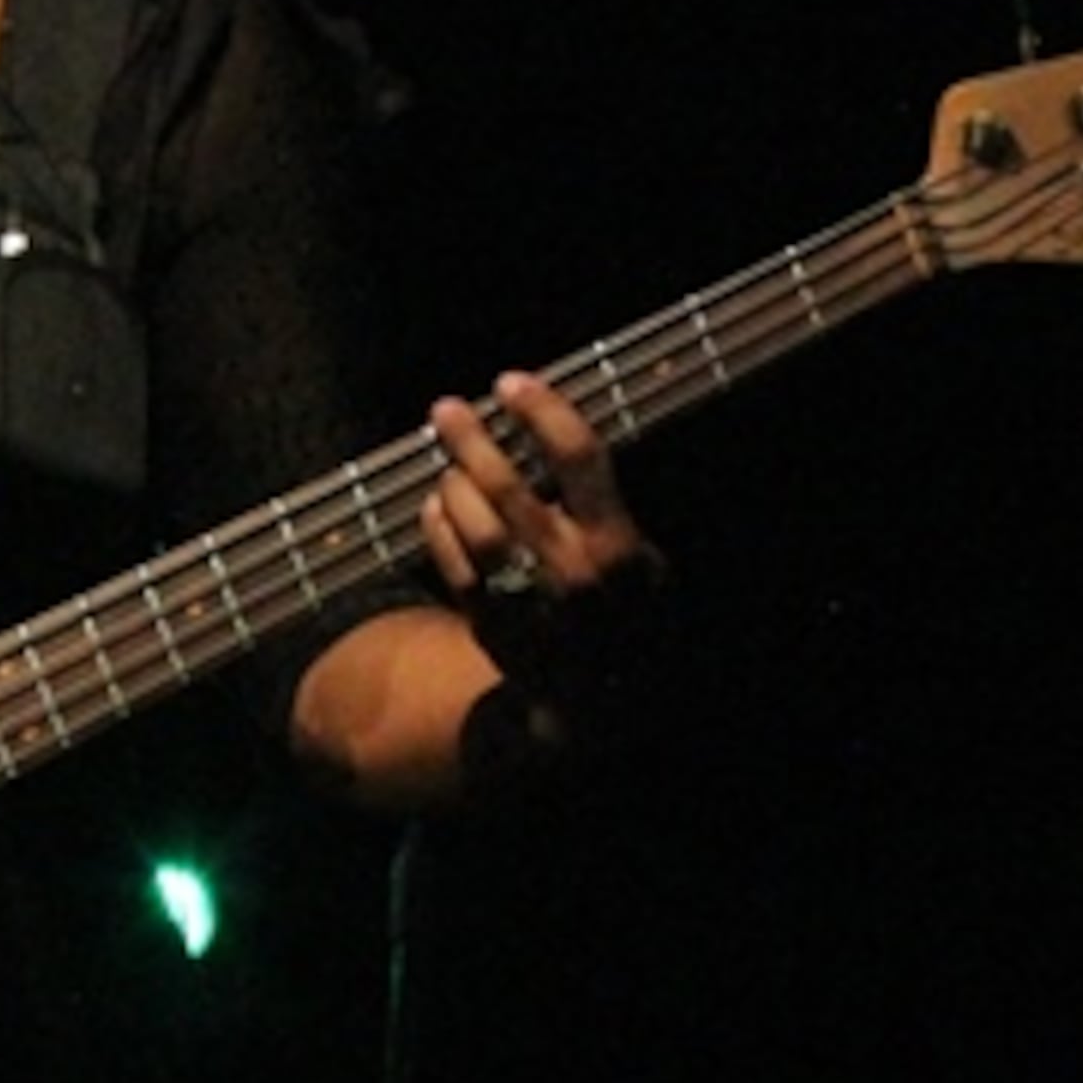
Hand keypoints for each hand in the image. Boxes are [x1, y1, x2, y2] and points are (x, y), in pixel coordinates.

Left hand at [421, 371, 661, 625]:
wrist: (603, 699)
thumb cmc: (623, 610)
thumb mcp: (645, 562)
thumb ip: (607, 506)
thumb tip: (555, 435)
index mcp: (615, 542)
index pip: (578, 457)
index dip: (542, 411)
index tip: (512, 383)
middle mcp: (570, 568)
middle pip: (507, 488)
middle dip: (472, 440)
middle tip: (446, 410)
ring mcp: (528, 598)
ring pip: (475, 526)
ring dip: (454, 485)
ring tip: (450, 466)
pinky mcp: (492, 623)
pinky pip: (454, 564)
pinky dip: (440, 528)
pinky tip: (438, 505)